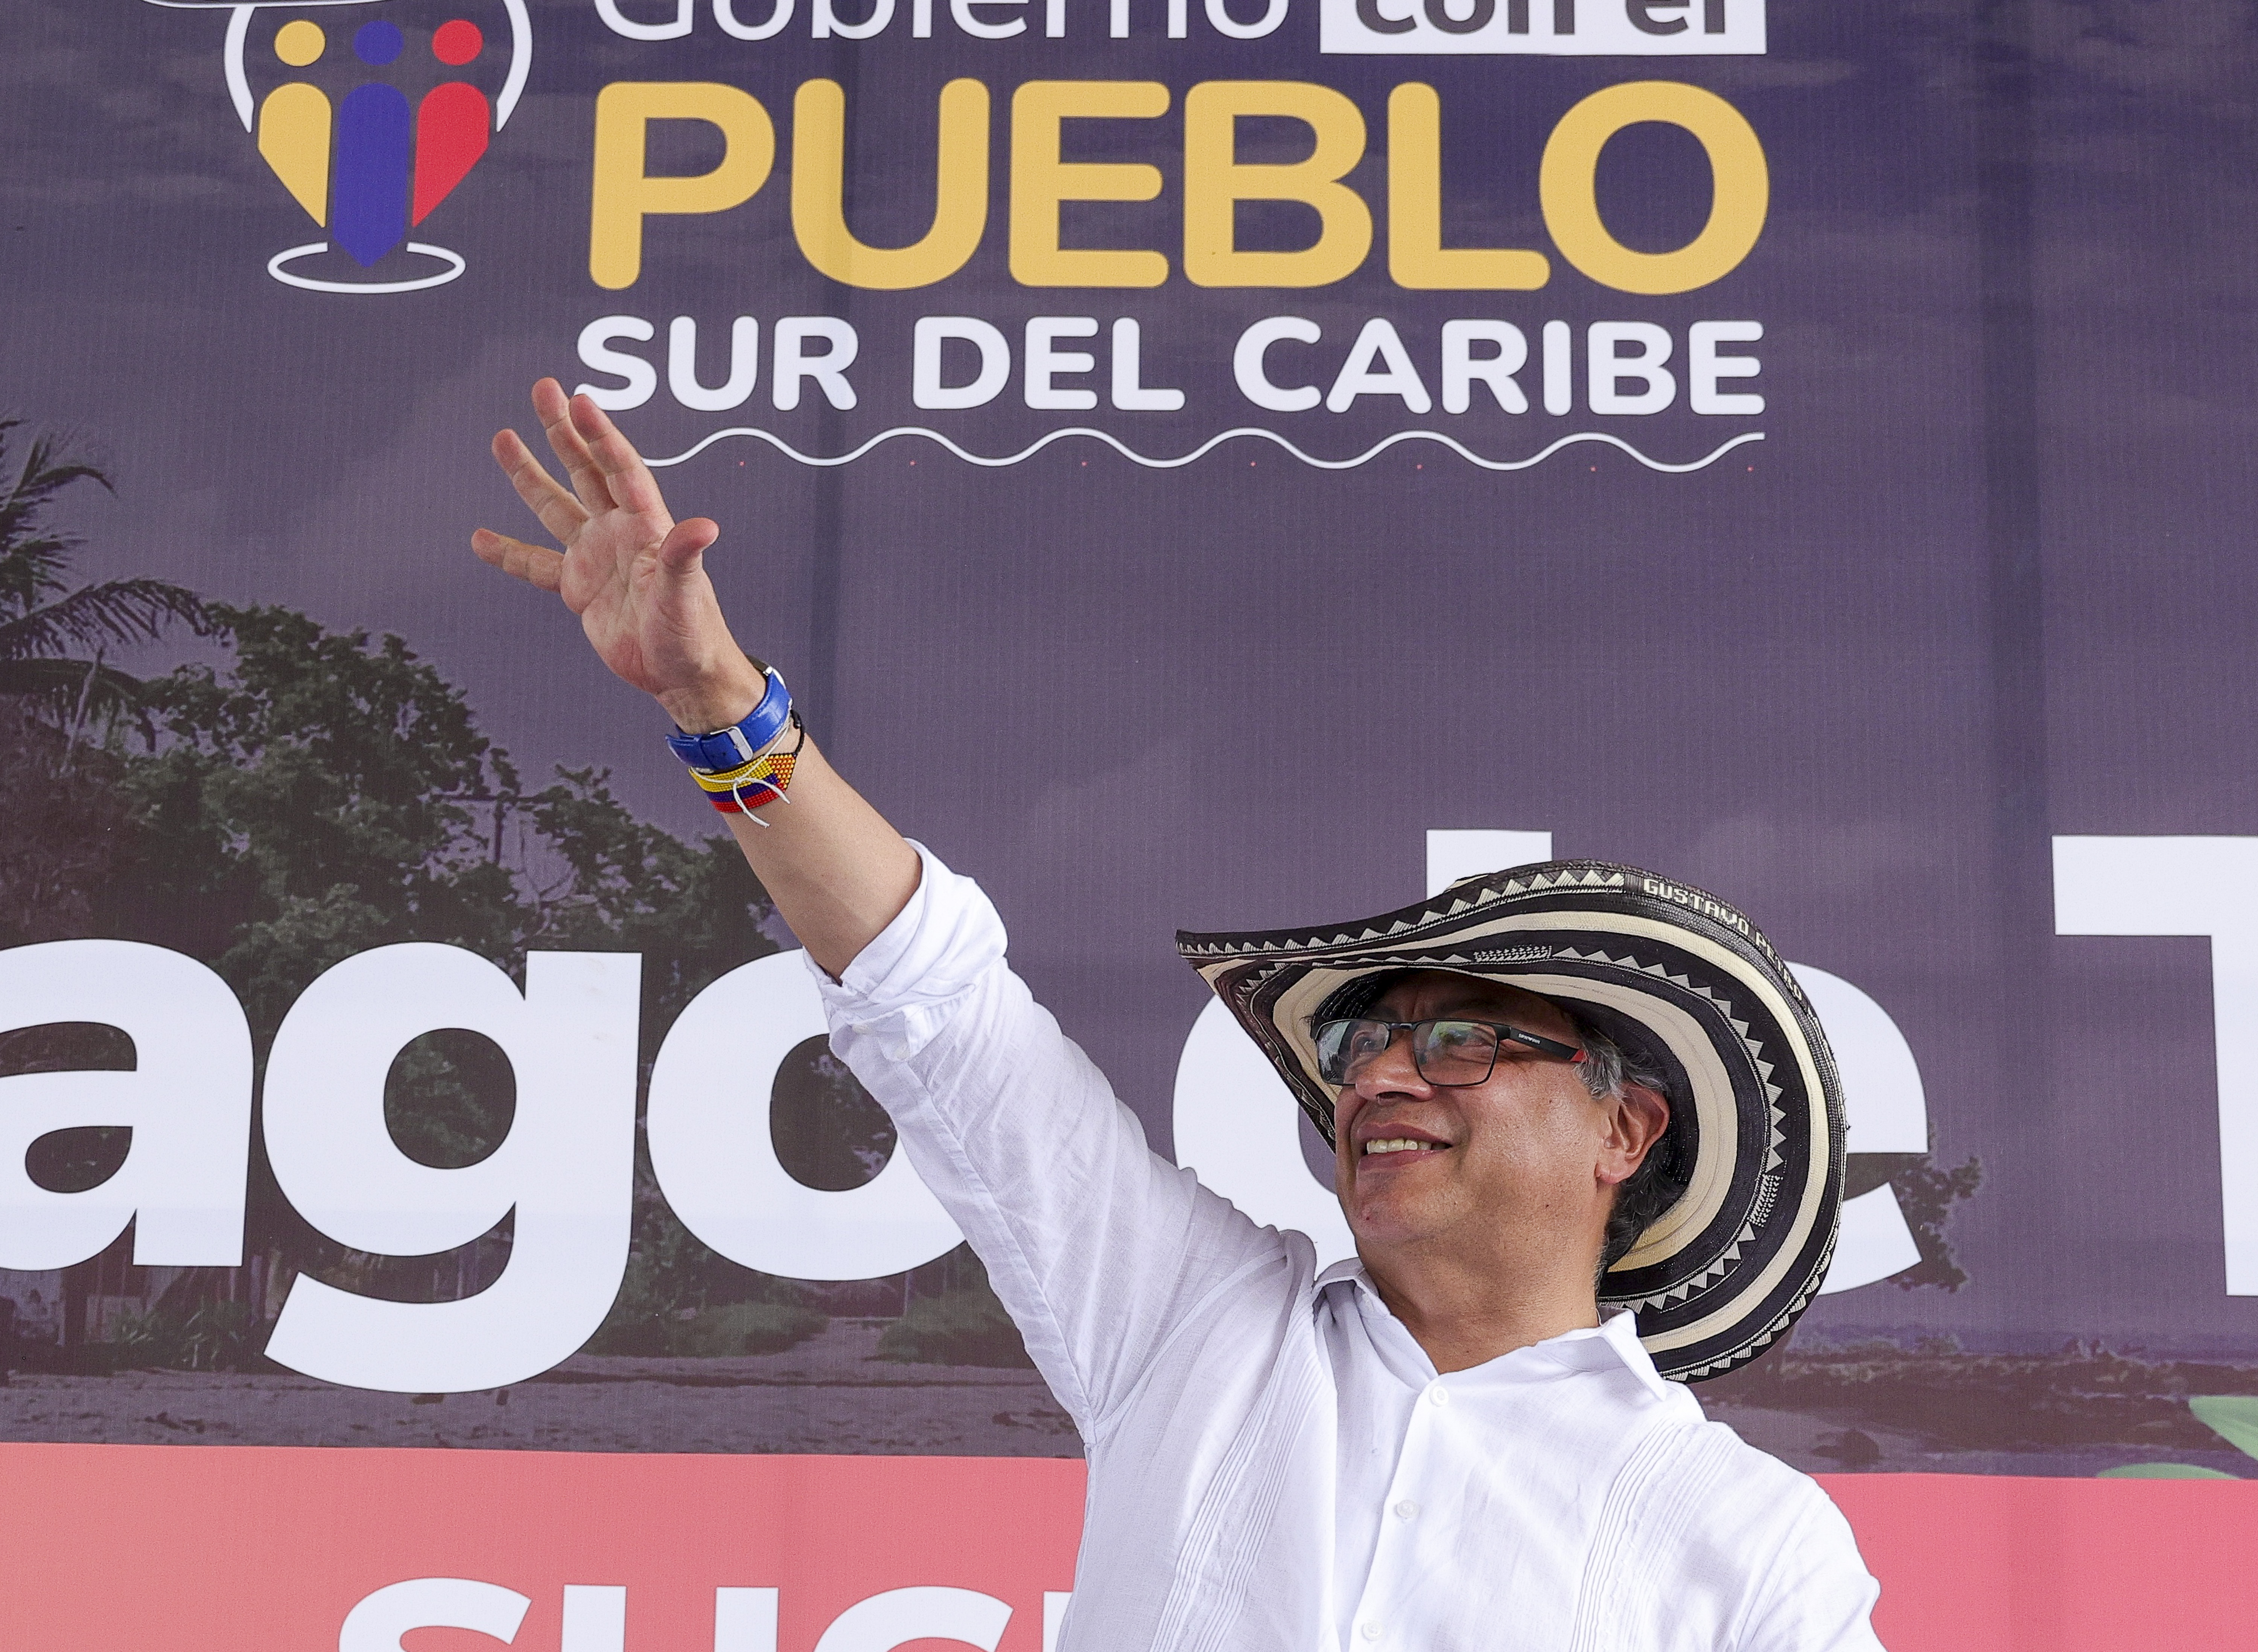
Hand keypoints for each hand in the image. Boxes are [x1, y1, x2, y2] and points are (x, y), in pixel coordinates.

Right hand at [473, 378, 764, 731]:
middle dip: (564, 431)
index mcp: (646, 527)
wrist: (681, 673)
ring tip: (503, 437)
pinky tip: (480, 538)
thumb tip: (705, 526)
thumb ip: (685, 557)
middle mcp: (619, 532)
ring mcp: (597, 557)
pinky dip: (510, 553)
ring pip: (557, 505)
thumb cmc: (693, 633)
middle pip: (587, 470)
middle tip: (544, 388)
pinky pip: (537, 565)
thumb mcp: (685, 595)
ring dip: (529, 474)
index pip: (621, 469)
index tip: (580, 401)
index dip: (601, 436)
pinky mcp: (580, 587)